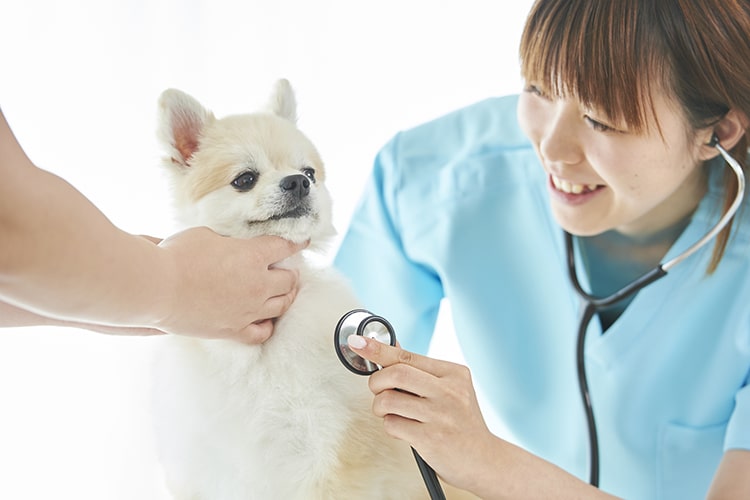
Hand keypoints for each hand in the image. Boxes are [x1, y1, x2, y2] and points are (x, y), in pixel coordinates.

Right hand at [155, 227, 305, 342]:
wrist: (158, 287)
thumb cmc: (177, 257)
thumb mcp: (207, 235)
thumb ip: (229, 243)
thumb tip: (233, 248)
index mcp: (253, 256)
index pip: (284, 248)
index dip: (295, 243)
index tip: (301, 242)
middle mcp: (257, 284)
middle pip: (289, 280)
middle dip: (291, 273)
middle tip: (288, 271)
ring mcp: (248, 310)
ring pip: (282, 306)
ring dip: (285, 297)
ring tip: (283, 294)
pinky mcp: (234, 330)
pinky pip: (261, 332)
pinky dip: (267, 326)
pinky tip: (265, 320)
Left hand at [347, 335, 493, 490]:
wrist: (485, 461)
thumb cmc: (462, 424)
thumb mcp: (452, 391)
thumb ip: (422, 371)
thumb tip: (391, 347)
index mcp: (454, 374)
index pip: (407, 356)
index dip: (378, 349)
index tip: (359, 342)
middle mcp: (450, 391)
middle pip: (395, 373)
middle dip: (376, 382)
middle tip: (378, 390)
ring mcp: (441, 415)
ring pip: (388, 400)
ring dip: (380, 407)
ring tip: (391, 413)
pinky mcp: (431, 438)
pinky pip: (392, 424)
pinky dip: (390, 426)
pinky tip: (404, 429)